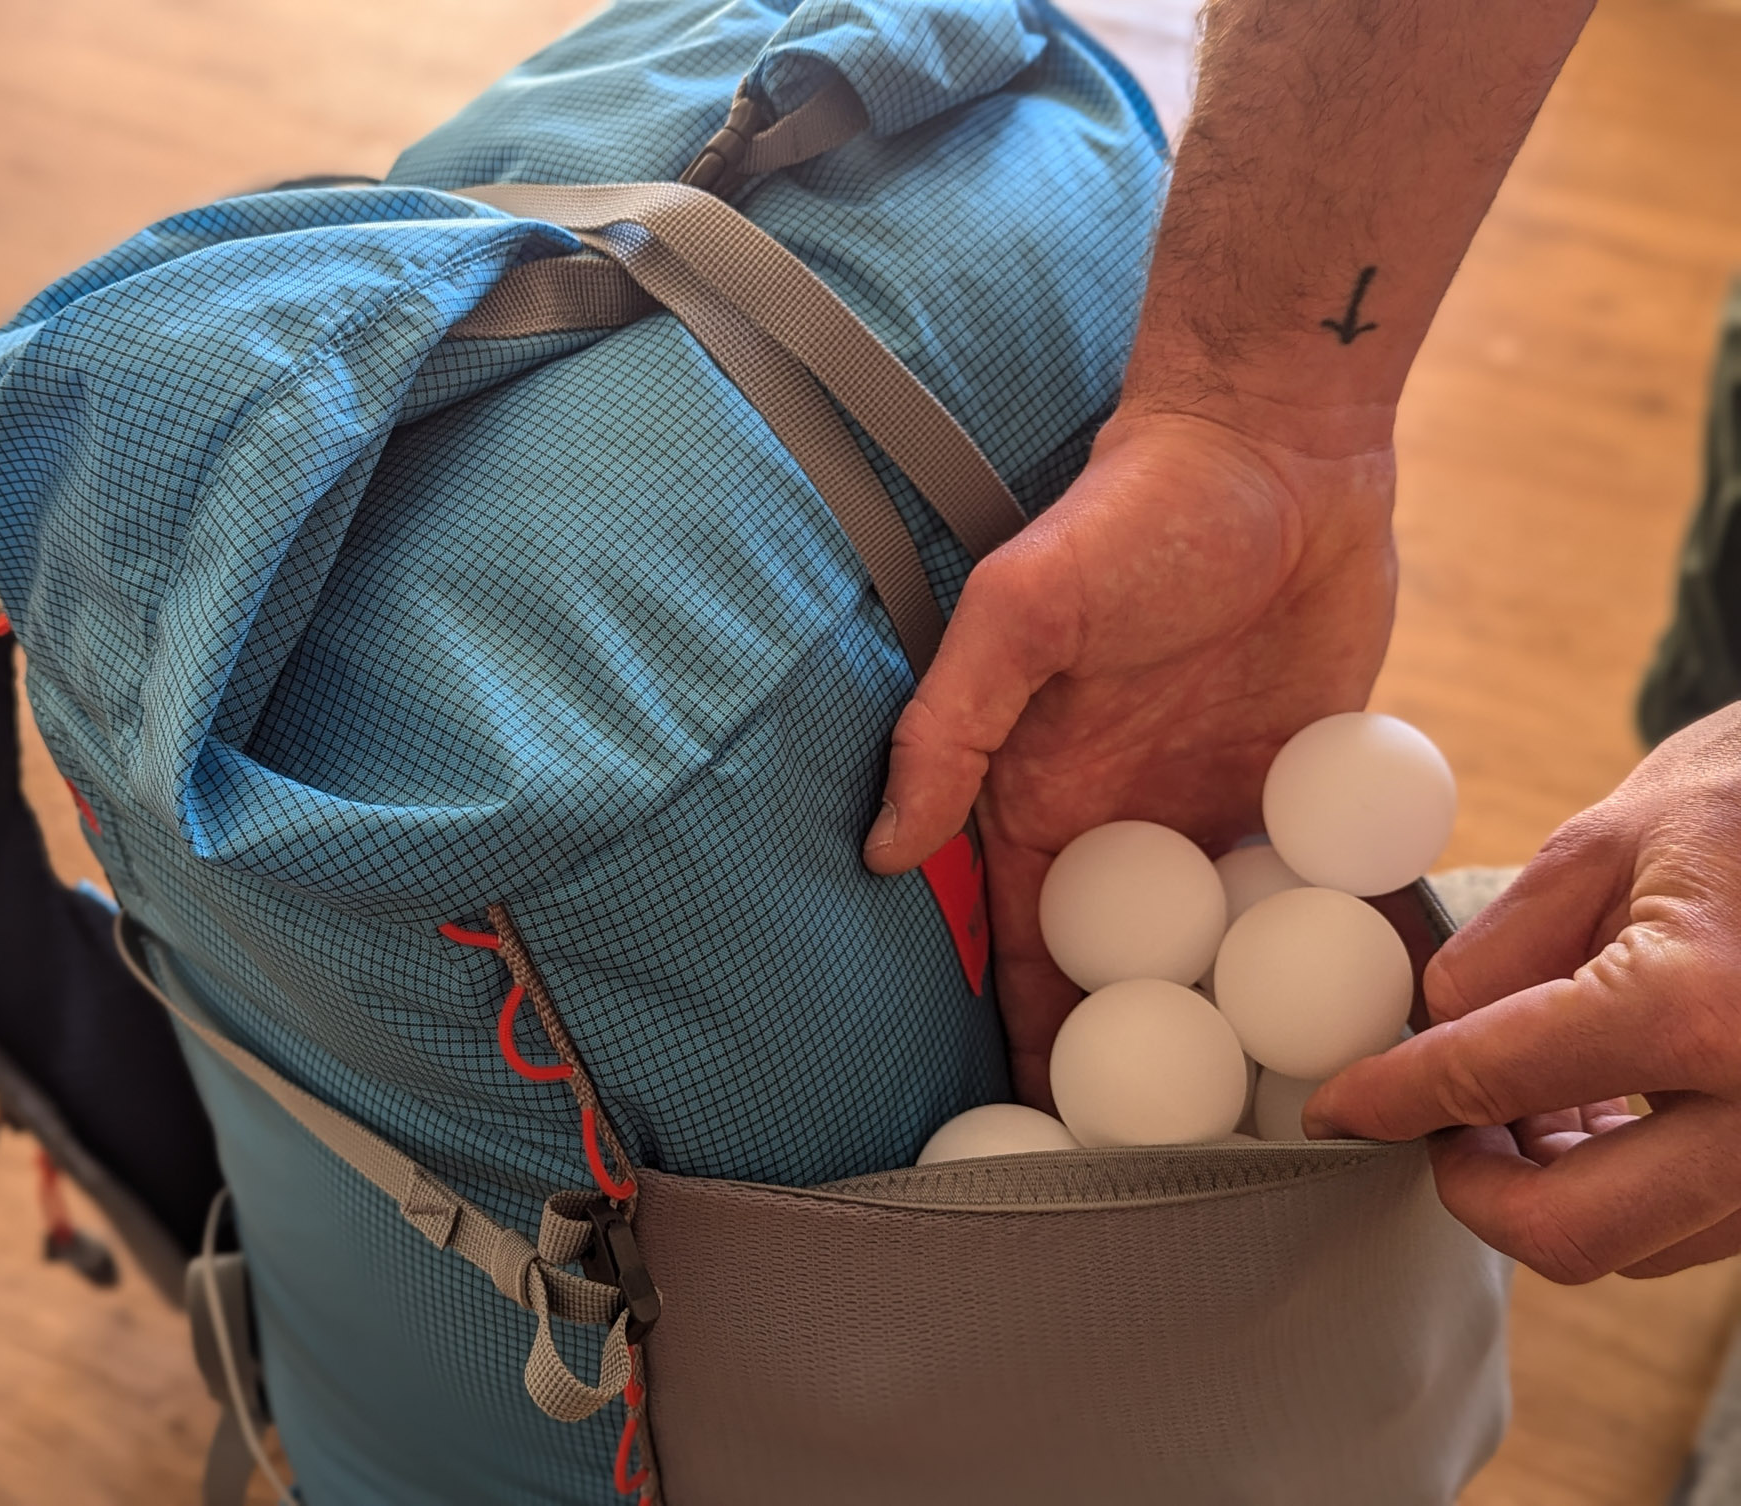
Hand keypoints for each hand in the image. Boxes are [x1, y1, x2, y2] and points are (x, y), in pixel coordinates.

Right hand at [863, 405, 1396, 1108]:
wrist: (1278, 445)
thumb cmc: (1131, 515)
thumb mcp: (1020, 613)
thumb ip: (949, 728)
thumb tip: (884, 851)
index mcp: (1041, 800)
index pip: (1020, 949)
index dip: (1025, 1039)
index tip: (1041, 1135)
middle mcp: (1124, 825)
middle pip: (1119, 978)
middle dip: (1133, 1068)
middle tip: (1163, 1168)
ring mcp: (1216, 815)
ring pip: (1216, 958)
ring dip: (1231, 1034)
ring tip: (1264, 1130)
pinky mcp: (1302, 794)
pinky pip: (1308, 901)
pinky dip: (1322, 964)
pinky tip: (1349, 1032)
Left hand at [1307, 702, 1740, 1282]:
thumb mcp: (1602, 845)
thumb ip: (1500, 952)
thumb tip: (1426, 1033)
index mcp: (1698, 1007)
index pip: (1487, 1083)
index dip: (1386, 1100)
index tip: (1332, 1108)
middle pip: (1571, 1232)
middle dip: (1474, 1189)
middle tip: (1431, 1126)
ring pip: (1634, 1243)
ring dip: (1549, 1191)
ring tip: (1518, 1102)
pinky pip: (1693, 1223)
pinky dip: (1620, 1186)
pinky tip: (1592, 1111)